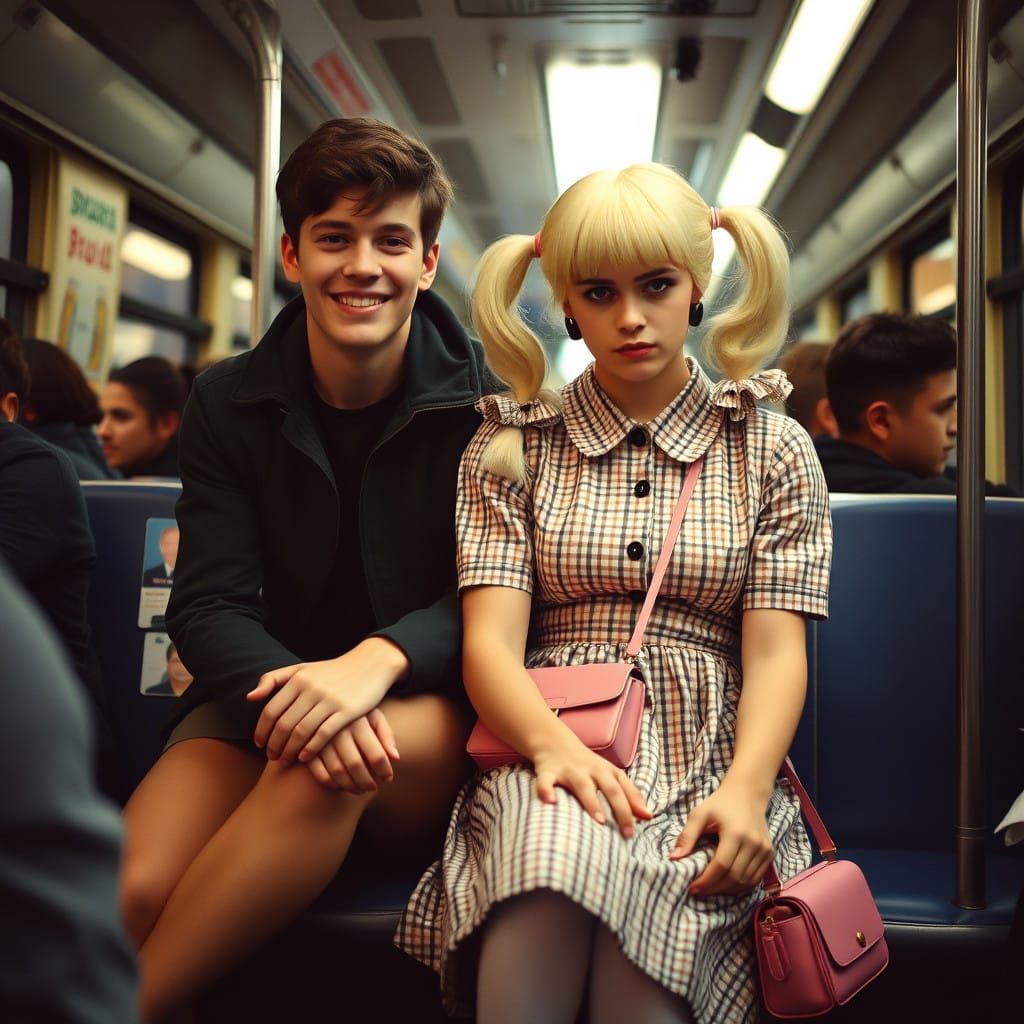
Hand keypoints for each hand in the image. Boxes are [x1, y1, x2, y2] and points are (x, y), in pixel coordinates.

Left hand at [247, 638, 405, 761]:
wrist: (370, 664)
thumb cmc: (332, 671)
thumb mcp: (302, 669)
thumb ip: (274, 679)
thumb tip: (250, 698)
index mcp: (298, 678)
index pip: (271, 710)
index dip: (262, 731)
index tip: (259, 745)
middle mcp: (311, 688)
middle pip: (284, 724)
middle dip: (274, 745)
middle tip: (271, 757)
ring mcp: (329, 699)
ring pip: (301, 732)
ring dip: (290, 750)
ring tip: (285, 760)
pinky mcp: (347, 711)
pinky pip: (323, 734)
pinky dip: (310, 748)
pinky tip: (304, 758)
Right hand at [303, 709, 398, 792]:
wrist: (325, 696)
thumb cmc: (356, 710)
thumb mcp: (373, 714)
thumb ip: (386, 734)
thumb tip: (396, 758)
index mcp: (359, 720)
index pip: (376, 754)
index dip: (384, 771)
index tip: (388, 779)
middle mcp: (339, 729)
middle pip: (356, 765)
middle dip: (367, 782)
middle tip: (373, 788)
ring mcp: (320, 738)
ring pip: (337, 771)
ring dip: (350, 786)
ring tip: (359, 789)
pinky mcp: (306, 746)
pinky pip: (318, 772)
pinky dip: (330, 783)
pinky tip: (339, 785)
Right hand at [532, 735, 650, 837]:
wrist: (553, 741)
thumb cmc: (587, 764)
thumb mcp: (611, 775)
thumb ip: (630, 794)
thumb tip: (648, 817)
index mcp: (607, 771)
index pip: (624, 790)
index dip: (632, 809)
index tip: (637, 830)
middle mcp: (591, 770)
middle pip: (610, 788)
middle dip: (620, 809)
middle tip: (626, 833)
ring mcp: (570, 770)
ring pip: (582, 785)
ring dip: (592, 802)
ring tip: (600, 821)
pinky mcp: (548, 771)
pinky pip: (546, 781)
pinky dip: (546, 790)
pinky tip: (550, 802)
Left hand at [670, 782, 773, 895]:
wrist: (747, 793)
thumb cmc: (720, 803)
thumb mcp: (699, 813)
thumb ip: (687, 835)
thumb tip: (674, 858)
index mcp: (736, 832)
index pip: (722, 866)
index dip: (707, 881)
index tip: (692, 888)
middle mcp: (754, 843)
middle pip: (735, 877)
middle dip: (715, 889)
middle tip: (699, 891)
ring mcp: (764, 850)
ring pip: (747, 882)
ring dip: (728, 891)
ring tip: (711, 889)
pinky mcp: (769, 854)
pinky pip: (756, 879)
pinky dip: (741, 887)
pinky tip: (726, 886)